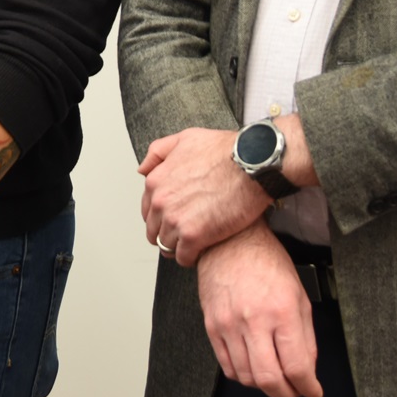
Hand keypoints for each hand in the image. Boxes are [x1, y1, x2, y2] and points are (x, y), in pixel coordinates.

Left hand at [139, 127, 270, 265]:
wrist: (253, 164)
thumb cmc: (225, 150)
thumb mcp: (186, 139)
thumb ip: (158, 152)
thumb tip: (143, 169)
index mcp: (156, 181)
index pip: (147, 209)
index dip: (161, 216)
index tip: (174, 218)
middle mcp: (161, 201)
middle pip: (155, 230)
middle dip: (167, 233)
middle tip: (185, 233)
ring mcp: (175, 220)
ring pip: (167, 245)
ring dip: (179, 246)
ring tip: (194, 244)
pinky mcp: (194, 236)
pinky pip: (184, 257)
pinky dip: (191, 257)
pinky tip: (202, 251)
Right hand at [197, 224, 320, 396]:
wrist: (230, 242)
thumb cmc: (266, 262)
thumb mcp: (299, 296)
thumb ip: (306, 336)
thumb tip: (307, 369)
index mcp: (282, 311)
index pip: (297, 367)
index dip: (308, 388)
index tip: (312, 391)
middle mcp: (254, 320)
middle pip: (269, 380)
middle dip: (286, 394)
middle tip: (294, 391)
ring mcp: (230, 325)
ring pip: (247, 377)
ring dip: (265, 386)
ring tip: (275, 378)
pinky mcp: (212, 326)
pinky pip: (227, 366)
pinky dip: (243, 375)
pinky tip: (254, 368)